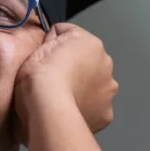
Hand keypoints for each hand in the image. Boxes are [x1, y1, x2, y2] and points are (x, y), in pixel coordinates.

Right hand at [13, 23, 116, 144]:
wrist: (48, 106)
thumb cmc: (42, 73)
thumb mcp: (41, 42)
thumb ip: (56, 35)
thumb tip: (58, 36)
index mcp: (93, 44)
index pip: (77, 40)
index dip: (61, 48)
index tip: (50, 59)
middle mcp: (107, 66)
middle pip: (91, 65)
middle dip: (78, 71)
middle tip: (57, 80)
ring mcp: (108, 92)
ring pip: (96, 88)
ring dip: (84, 90)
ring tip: (64, 98)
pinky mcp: (105, 115)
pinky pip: (95, 110)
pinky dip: (86, 110)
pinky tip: (71, 111)